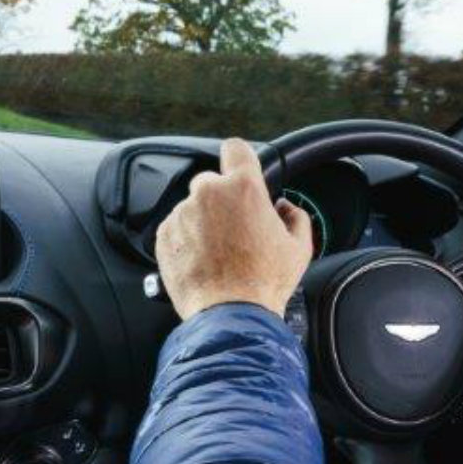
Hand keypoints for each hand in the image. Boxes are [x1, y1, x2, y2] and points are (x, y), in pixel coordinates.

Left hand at [157, 138, 314, 320]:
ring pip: (193, 207)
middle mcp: (208, 193)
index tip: (241, 170)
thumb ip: (295, 216)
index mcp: (243, 188)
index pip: (236, 148)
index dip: (240, 159)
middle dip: (223, 201)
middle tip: (236, 230)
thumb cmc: (264, 284)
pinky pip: (176, 228)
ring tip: (220, 253)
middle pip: (212, 182)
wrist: (230, 316)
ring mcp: (182, 213)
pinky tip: (205, 261)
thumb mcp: (299, 248)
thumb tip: (285, 209)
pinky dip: (187, 239)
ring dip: (204, 222)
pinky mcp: (164, 235)